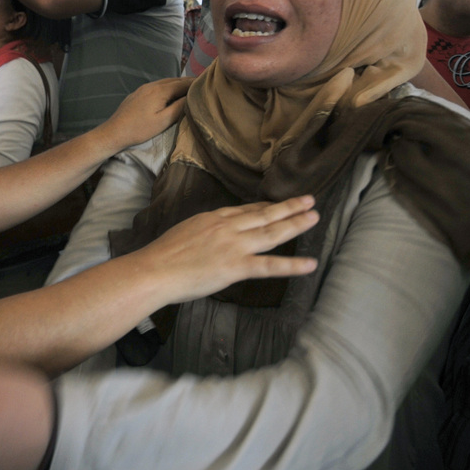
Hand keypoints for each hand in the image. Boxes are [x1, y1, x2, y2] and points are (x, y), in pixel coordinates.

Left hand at [96, 77, 193, 153]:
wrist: (114, 131)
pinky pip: (157, 86)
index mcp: (160, 90)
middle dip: (188, 82)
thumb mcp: (163, 121)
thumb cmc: (140, 129)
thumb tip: (192, 97)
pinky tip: (170, 94)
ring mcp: (144, 88)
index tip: (209, 83)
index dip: (196, 83)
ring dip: (178, 84)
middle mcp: (152, 85)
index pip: (183, 83)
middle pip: (175, 80)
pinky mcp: (138, 93)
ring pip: (165, 82)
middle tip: (202, 86)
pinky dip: (168, 87)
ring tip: (189, 90)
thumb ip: (179, 107)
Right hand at [135, 197, 318, 305]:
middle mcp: (228, 227)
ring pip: (272, 232)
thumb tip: (212, 237)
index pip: (245, 210)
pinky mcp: (236, 266)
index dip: (265, 207)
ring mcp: (234, 246)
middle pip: (265, 215)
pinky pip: (270, 266)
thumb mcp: (184, 231)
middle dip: (289, 207)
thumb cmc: (162, 255)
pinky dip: (292, 265)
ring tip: (314, 217)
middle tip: (309, 200)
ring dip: (296, 224)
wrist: (154, 269)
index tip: (278, 204)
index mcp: (213, 218)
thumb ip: (203, 232)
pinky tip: (310, 264)